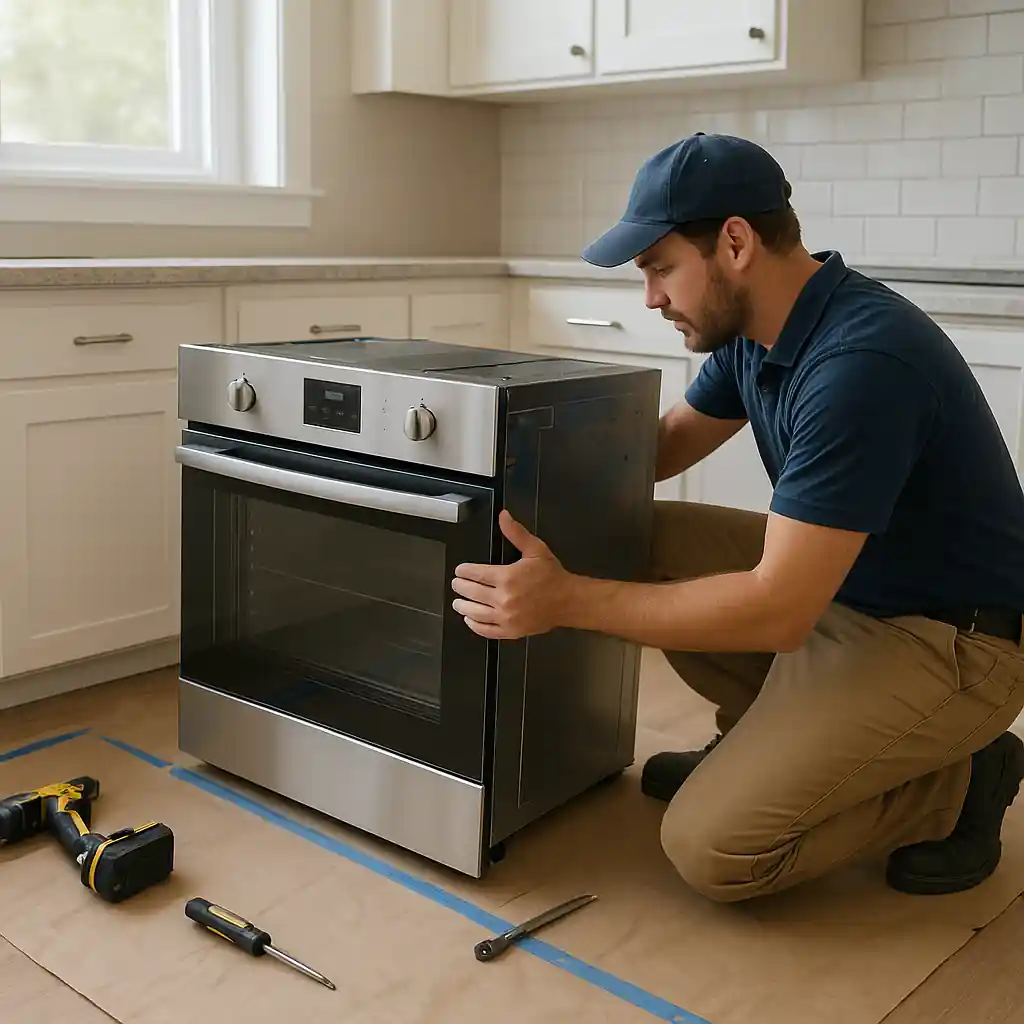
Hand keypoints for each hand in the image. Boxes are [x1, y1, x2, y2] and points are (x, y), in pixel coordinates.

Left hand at [451, 510, 571, 639]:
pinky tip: (470, 620)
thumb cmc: (552, 576)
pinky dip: (475, 625)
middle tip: (456, 584)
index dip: (464, 571)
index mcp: (507, 577)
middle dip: (460, 587)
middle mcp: (504, 598)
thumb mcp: (535, 549)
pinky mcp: (510, 631)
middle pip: (472, 592)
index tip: (460, 570)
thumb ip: (516, 533)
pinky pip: (486, 630)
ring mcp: (506, 617)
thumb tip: (503, 516)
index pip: (476, 574)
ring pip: (475, 612)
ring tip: (458, 602)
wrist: (568, 601)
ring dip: (463, 606)